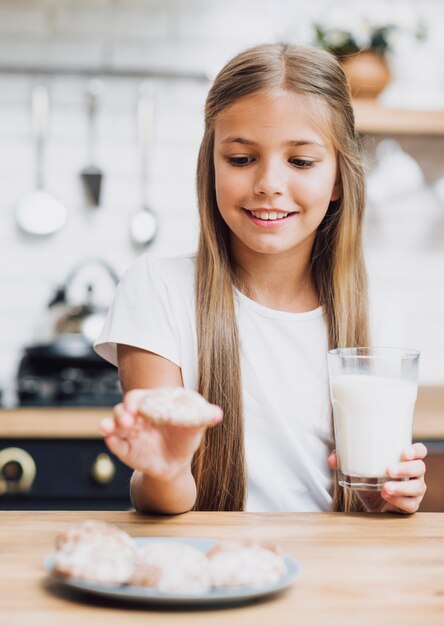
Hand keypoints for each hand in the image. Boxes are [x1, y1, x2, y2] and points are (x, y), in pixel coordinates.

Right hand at [100, 389, 222, 480]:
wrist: (177, 463)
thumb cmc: (185, 437)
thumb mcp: (195, 427)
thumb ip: (203, 418)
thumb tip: (218, 414)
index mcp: (152, 405)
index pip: (140, 397)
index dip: (136, 400)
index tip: (137, 406)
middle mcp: (138, 417)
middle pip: (124, 409)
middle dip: (122, 412)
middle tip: (126, 418)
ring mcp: (130, 433)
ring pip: (115, 425)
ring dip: (110, 424)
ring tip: (108, 428)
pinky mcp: (126, 450)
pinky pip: (116, 445)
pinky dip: (112, 442)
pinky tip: (110, 441)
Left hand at [328, 443, 427, 513]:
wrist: (371, 506)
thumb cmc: (370, 481)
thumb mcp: (358, 469)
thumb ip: (345, 461)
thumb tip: (332, 459)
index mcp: (404, 460)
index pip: (419, 451)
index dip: (416, 450)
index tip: (405, 452)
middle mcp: (413, 474)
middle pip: (420, 468)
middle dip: (406, 468)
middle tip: (389, 470)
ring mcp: (414, 491)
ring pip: (417, 487)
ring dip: (401, 487)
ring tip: (385, 489)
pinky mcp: (410, 506)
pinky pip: (411, 505)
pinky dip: (399, 501)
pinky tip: (387, 498)